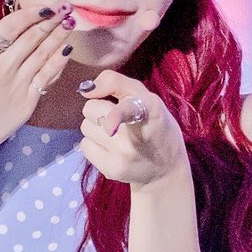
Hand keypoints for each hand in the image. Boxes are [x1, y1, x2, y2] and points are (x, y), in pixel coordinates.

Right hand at [0, 2, 76, 181]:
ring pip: (43, 56)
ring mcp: (16, 87)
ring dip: (58, 38)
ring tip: (70, 23)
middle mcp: (1, 69)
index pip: (11, 27)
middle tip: (66, 9)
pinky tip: (66, 52)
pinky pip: (46, 78)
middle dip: (50, 21)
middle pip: (32, 38)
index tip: (44, 6)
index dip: (30, 13)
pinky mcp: (25, 105)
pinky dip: (58, 63)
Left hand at [77, 69, 189, 189]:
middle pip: (90, 108)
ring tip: (116, 134)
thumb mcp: (147, 97)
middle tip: (117, 118)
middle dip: (99, 109)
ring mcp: (122, 154)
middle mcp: (135, 135)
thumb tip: (86, 90)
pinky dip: (94, 144)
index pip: (127, 110)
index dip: (116, 115)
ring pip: (85, 126)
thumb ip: (116, 83)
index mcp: (150, 110)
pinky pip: (84, 145)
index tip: (109, 125)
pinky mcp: (111, 169)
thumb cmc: (155, 126)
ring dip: (96, 127)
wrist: (166, 169)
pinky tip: (111, 148)